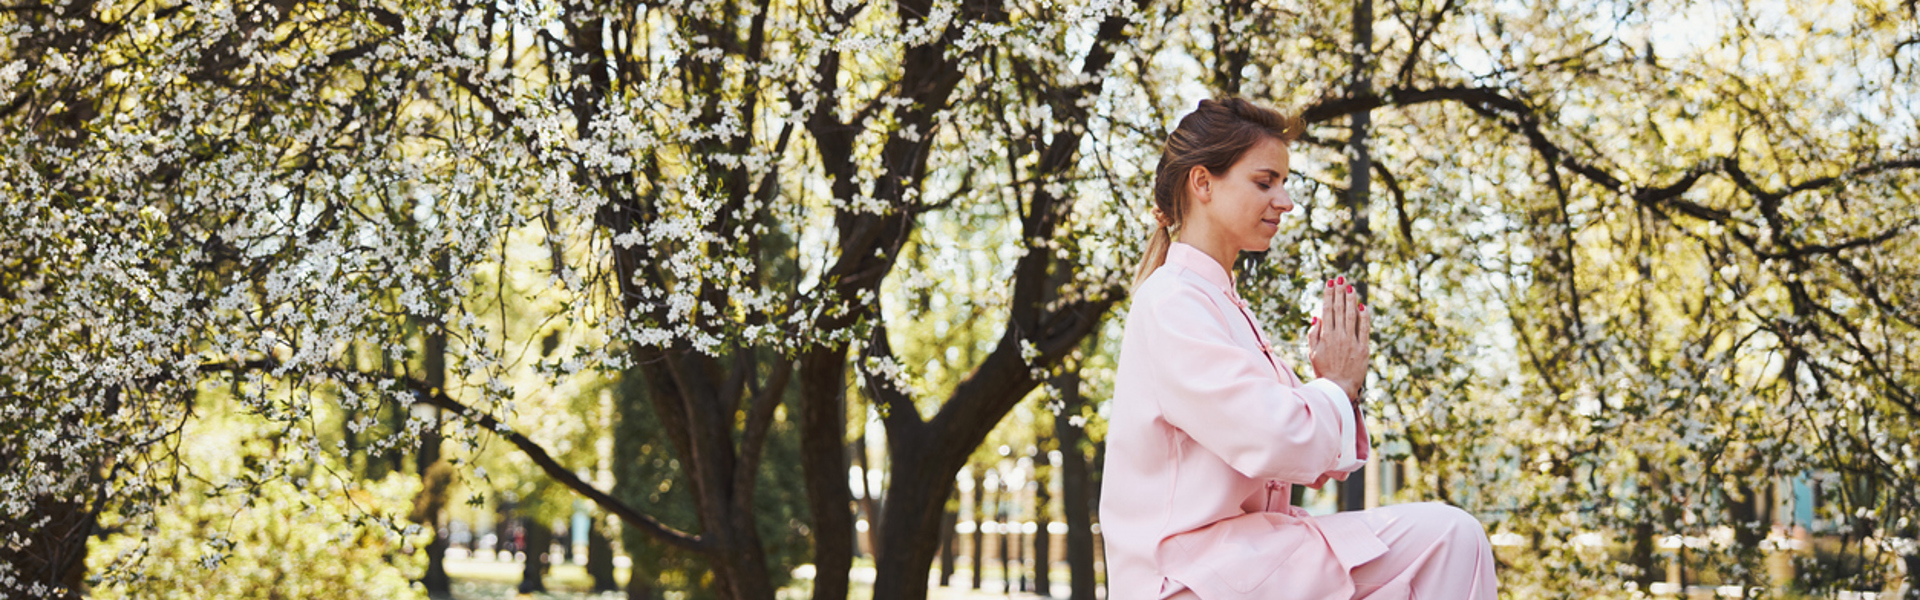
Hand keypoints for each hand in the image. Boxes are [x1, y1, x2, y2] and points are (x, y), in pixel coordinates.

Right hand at [1308, 276, 1370, 400]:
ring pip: (1351, 316)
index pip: (1327, 310)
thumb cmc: (1324, 370)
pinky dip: (1364, 317)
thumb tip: (1317, 316)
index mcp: (1325, 337)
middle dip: (1339, 292)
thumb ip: (1314, 334)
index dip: (1328, 295)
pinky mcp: (1363, 348)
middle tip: (1340, 278)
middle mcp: (1338, 337)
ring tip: (1350, 286)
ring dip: (1350, 299)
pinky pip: (1364, 329)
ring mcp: (1351, 342)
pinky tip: (1363, 305)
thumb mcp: (1313, 353)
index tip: (1330, 282)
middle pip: (1339, 309)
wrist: (1338, 388)